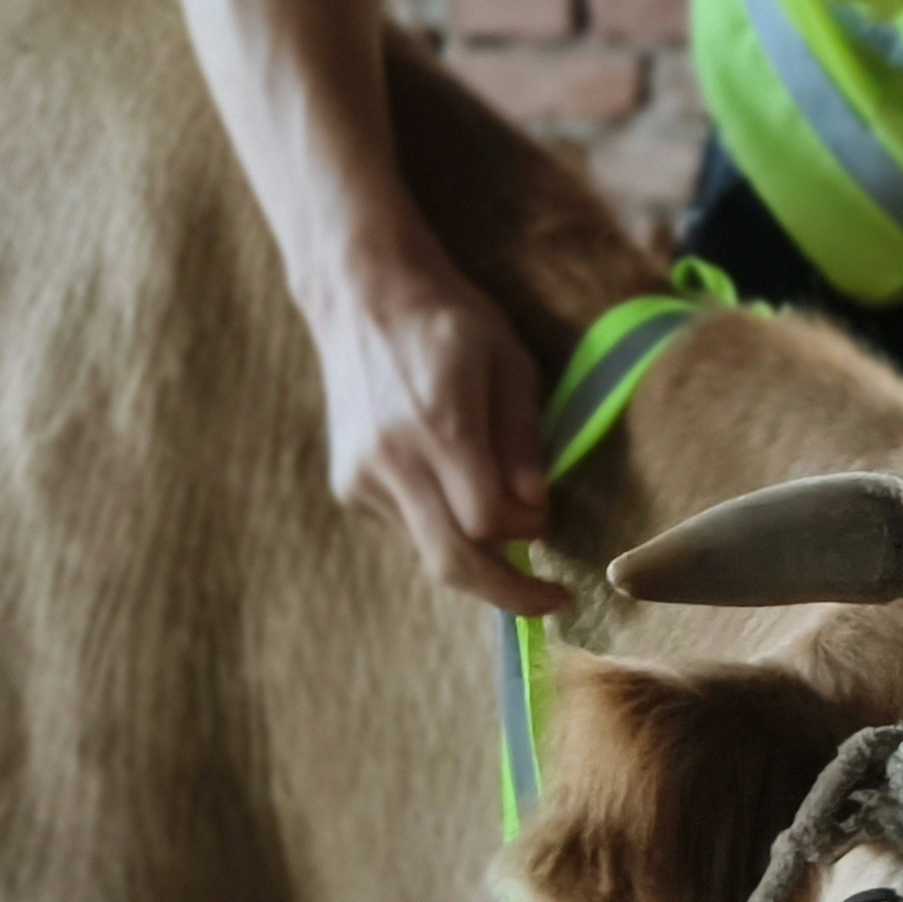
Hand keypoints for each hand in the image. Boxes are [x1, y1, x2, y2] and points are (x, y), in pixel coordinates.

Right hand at [306, 247, 565, 617]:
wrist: (365, 298)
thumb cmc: (452, 323)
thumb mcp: (510, 364)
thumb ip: (524, 440)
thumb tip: (537, 510)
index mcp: (440, 427)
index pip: (487, 523)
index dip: (528, 535)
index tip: (553, 533)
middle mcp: (393, 460)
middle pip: (451, 562)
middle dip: (506, 593)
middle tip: (549, 603)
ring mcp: (363, 476)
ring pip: (430, 546)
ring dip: (473, 543)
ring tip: (495, 499)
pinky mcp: (349, 484)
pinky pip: (409, 525)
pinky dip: (441, 518)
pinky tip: (447, 472)